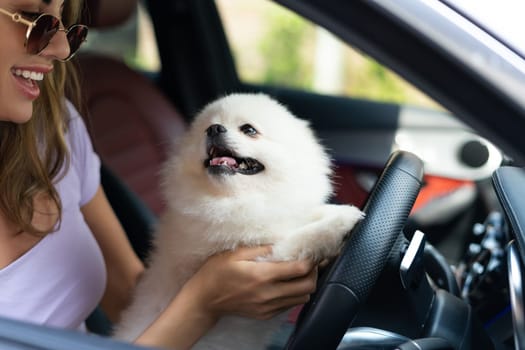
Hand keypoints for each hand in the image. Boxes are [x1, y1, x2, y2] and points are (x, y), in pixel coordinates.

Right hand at [183, 245, 317, 321]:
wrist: (204, 299)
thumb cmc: (217, 271)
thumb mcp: (236, 253)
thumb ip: (263, 248)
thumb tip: (285, 243)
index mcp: (262, 275)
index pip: (300, 269)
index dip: (311, 259)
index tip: (311, 251)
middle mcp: (269, 294)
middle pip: (308, 286)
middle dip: (314, 272)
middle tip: (309, 261)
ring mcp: (268, 307)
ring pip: (303, 298)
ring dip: (306, 284)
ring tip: (299, 272)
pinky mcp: (266, 314)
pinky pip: (290, 305)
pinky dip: (295, 294)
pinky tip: (287, 283)